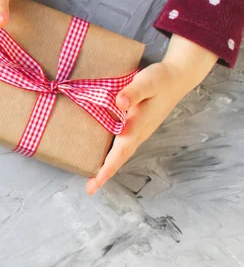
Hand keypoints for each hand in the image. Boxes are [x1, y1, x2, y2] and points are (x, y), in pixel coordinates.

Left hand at [86, 35, 217, 194]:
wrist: (177, 78)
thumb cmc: (160, 79)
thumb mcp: (147, 82)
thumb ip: (134, 92)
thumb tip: (120, 102)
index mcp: (137, 126)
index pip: (120, 152)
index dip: (107, 169)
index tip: (96, 183)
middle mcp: (138, 132)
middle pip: (119, 157)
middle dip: (104, 173)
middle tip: (90, 189)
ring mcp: (138, 130)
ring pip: (120, 152)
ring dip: (107, 164)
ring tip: (92, 176)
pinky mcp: (137, 124)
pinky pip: (121, 142)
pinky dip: (111, 151)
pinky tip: (100, 151)